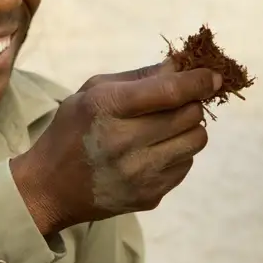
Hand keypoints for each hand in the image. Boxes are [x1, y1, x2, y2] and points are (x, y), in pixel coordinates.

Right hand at [11, 61, 221, 233]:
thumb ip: (138, 77)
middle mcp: (125, 143)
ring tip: (164, 128)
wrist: (50, 189)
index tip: (213, 76)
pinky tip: (153, 152)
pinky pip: (186, 165)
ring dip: (188, 129)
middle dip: (191, 103)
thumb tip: (181, 66)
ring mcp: (139, 174)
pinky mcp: (150, 196)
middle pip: (189, 115)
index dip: (199, 81)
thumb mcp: (92, 92)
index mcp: (108, 108)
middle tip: (176, 103)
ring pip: (196, 141)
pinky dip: (177, 153)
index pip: (170, 92)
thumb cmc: (71, 131)